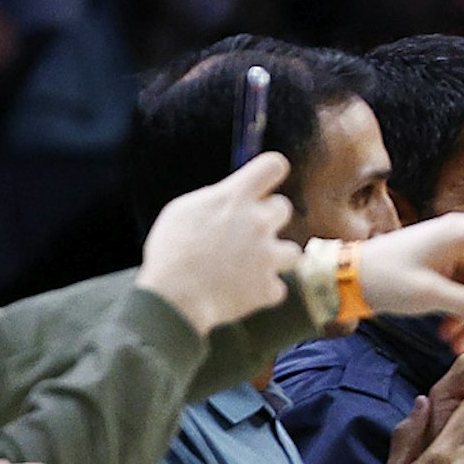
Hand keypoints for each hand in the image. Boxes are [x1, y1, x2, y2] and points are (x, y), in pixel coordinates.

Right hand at [135, 154, 296, 331]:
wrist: (175, 296)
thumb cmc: (171, 251)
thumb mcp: (183, 210)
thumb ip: (214, 200)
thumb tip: (228, 198)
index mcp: (235, 198)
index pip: (272, 167)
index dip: (271, 172)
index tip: (265, 182)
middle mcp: (258, 223)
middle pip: (284, 208)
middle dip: (268, 218)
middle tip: (247, 232)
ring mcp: (267, 256)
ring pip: (293, 251)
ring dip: (277, 257)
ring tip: (253, 265)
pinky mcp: (269, 287)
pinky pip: (277, 287)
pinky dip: (263, 291)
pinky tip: (243, 291)